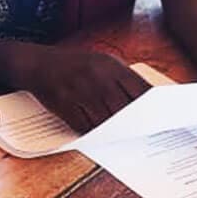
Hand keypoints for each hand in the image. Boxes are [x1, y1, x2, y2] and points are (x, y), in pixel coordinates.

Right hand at [24, 47, 151, 132]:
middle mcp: (96, 77)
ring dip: (114, 130)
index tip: (158, 116)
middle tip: (141, 132)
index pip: (139, 89)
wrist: (38, 63)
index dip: (151, 106)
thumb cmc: (74, 65)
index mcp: (110, 65)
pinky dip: (93, 132)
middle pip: (124, 108)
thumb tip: (146, 99)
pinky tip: (100, 133)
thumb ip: (122, 78)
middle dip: (134, 122)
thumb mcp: (101, 62)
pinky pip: (84, 125)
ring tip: (123, 135)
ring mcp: (80, 92)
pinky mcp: (64, 105)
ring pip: (105, 120)